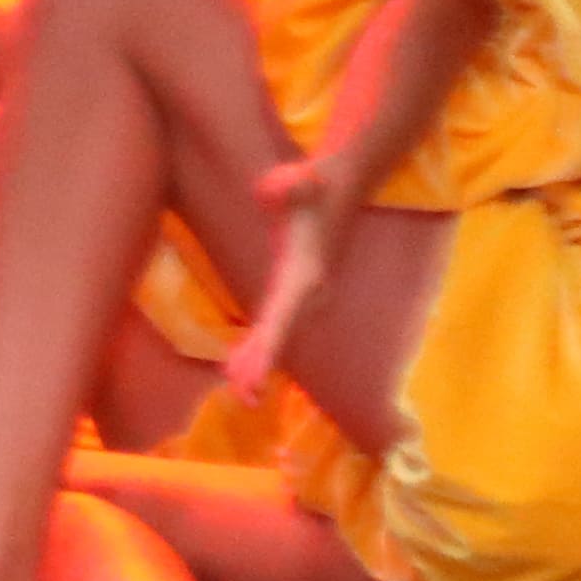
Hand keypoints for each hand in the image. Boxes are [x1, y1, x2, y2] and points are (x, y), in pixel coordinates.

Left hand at [226, 145, 369, 400]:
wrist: (340, 189)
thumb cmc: (315, 186)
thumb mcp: (302, 181)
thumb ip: (287, 187)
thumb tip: (272, 193)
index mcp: (305, 276)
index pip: (281, 319)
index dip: (267, 350)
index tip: (254, 379)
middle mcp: (309, 293)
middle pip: (281, 337)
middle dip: (262, 368)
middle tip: (243, 399)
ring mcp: (306, 296)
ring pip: (280, 337)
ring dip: (261, 365)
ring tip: (240, 394)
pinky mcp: (299, 293)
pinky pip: (278, 328)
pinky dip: (263, 351)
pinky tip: (241, 369)